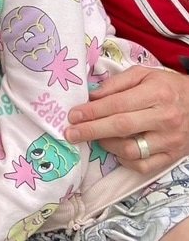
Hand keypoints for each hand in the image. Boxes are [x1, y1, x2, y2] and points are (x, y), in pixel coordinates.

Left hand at [64, 66, 188, 173]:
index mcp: (156, 94)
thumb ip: (116, 83)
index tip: (72, 115)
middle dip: (91, 130)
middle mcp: (164, 118)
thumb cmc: (166, 86)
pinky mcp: (172, 157)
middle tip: (70, 132)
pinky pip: (143, 165)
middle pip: (121, 127)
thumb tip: (91, 97)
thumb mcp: (143, 74)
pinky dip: (124, 159)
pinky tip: (114, 148)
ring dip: (106, 144)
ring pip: (130, 149)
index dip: (92, 111)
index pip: (118, 104)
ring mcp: (169, 141)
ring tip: (94, 137)